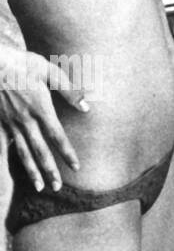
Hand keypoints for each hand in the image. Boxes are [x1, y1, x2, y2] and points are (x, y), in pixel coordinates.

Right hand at [0, 43, 85, 191]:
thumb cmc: (23, 64)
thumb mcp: (50, 71)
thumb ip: (69, 90)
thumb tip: (87, 107)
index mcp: (40, 108)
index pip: (57, 136)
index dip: (66, 152)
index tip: (75, 166)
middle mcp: (24, 120)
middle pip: (40, 150)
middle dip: (50, 169)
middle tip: (58, 187)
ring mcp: (8, 123)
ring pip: (21, 152)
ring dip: (31, 171)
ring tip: (40, 187)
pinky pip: (1, 146)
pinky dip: (4, 161)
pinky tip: (7, 174)